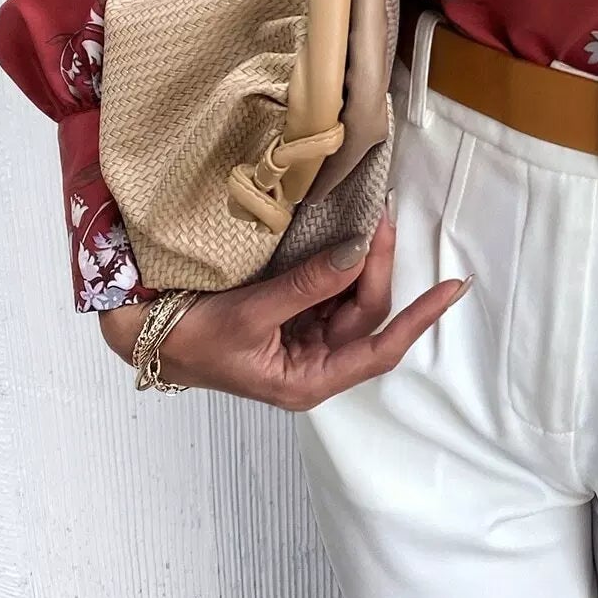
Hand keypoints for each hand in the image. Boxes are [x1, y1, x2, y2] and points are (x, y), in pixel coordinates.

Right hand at [98, 210, 469, 408]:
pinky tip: (348, 235)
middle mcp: (316, 362)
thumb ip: (308, 284)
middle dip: (378, 267)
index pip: (381, 347)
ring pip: (352, 297)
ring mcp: (306, 338)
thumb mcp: (251, 313)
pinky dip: (341, 261)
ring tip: (373, 218)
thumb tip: (357, 251)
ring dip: (363, 261)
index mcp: (309, 379)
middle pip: (366, 312)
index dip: (419, 317)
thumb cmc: (191, 338)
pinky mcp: (294, 315)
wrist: (144, 335)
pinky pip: (330, 287)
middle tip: (382, 218)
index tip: (453, 289)